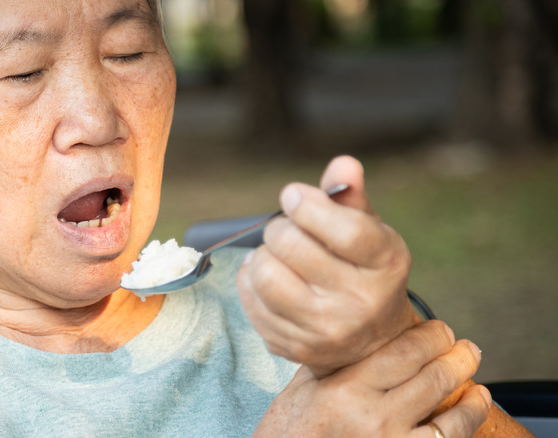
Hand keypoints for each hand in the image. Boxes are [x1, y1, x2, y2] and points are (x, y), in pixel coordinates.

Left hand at [237, 155, 415, 375]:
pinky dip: (250, 282)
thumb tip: (343, 164)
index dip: (308, 205)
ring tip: (276, 256)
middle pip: (292, 246)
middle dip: (280, 228)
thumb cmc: (362, 270)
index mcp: (387, 264)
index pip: (345, 229)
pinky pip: (251, 301)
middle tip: (286, 230)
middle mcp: (361, 302)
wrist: (368, 343)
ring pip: (265, 275)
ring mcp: (327, 330)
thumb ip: (351, 195)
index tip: (292, 195)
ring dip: (261, 255)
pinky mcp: (295, 347)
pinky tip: (268, 279)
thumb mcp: (368, 231)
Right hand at [254, 320, 491, 436]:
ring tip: (475, 379)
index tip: (439, 329)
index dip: (431, 335)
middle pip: (432, 376)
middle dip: (457, 356)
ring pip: (450, 413)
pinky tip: (473, 406)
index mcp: (343, 389)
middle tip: (465, 347)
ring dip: (471, 392)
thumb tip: (369, 333)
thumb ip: (336, 360)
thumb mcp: (303, 387)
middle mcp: (372, 418)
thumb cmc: (289, 432)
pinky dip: (468, 420)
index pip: (403, 350)